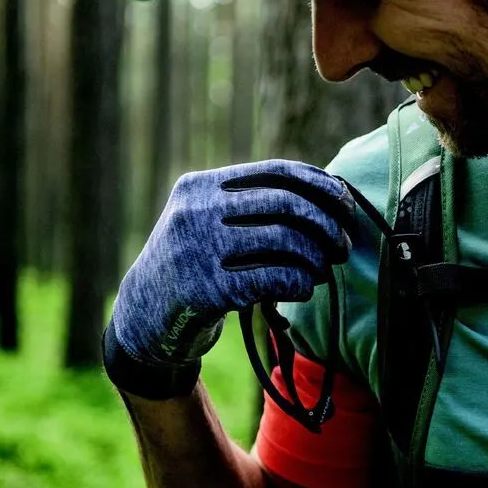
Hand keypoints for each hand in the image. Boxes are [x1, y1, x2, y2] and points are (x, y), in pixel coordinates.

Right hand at [102, 159, 354, 397]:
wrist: (142, 315)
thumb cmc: (194, 263)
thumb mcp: (205, 219)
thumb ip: (250, 204)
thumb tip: (331, 194)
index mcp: (199, 185)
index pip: (275, 171)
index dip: (319, 185)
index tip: (345, 202)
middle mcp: (195, 211)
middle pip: (285, 204)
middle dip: (325, 224)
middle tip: (342, 245)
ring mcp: (197, 250)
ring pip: (283, 240)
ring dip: (316, 257)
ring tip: (323, 270)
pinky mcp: (206, 290)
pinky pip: (273, 279)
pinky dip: (300, 283)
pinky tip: (304, 288)